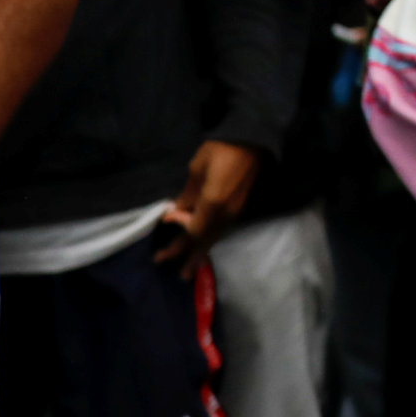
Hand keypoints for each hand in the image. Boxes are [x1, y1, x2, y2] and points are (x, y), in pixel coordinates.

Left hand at [155, 140, 261, 270]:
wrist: (252, 141)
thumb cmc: (220, 150)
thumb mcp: (197, 169)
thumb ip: (187, 194)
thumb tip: (176, 212)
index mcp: (213, 203)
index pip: (193, 231)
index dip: (178, 238)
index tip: (163, 237)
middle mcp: (226, 213)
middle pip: (205, 240)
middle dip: (190, 257)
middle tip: (180, 276)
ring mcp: (235, 212)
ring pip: (216, 237)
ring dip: (202, 253)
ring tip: (191, 269)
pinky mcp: (240, 208)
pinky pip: (222, 230)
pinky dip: (211, 240)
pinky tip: (205, 245)